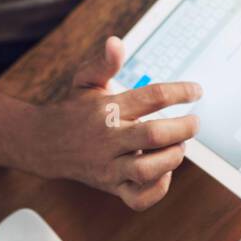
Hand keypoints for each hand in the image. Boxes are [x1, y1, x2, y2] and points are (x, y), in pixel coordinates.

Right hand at [26, 36, 201, 210]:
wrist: (45, 144)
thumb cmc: (74, 109)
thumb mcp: (86, 80)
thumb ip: (105, 62)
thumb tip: (116, 42)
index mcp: (108, 109)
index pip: (152, 97)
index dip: (180, 92)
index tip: (196, 91)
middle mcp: (109, 139)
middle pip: (154, 135)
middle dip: (183, 128)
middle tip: (194, 122)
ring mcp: (109, 166)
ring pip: (147, 170)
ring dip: (172, 157)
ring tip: (179, 145)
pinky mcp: (111, 187)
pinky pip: (139, 198)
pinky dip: (158, 188)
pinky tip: (164, 171)